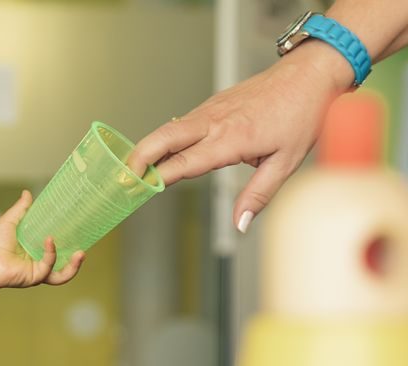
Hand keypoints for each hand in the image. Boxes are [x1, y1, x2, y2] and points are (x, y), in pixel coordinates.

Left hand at [0, 190, 84, 288]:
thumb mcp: (11, 221)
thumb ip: (21, 209)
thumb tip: (28, 193)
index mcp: (36, 251)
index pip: (58, 249)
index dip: (69, 242)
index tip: (79, 231)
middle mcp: (39, 263)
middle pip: (64, 266)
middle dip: (77, 261)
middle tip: (85, 248)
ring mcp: (38, 272)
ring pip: (62, 275)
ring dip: (74, 266)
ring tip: (81, 254)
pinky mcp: (36, 276)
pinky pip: (49, 266)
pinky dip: (51, 253)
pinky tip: (50, 240)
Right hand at [127, 42, 349, 231]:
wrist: (310, 73)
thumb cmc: (302, 115)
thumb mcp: (287, 162)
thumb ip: (258, 195)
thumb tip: (239, 225)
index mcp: (231, 139)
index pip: (184, 162)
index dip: (158, 177)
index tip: (139, 190)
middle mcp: (215, 122)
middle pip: (164, 138)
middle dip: (138, 157)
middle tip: (121, 177)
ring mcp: (211, 110)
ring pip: (169, 128)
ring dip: (148, 148)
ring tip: (133, 171)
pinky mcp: (212, 104)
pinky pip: (182, 122)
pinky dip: (166, 138)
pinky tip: (161, 152)